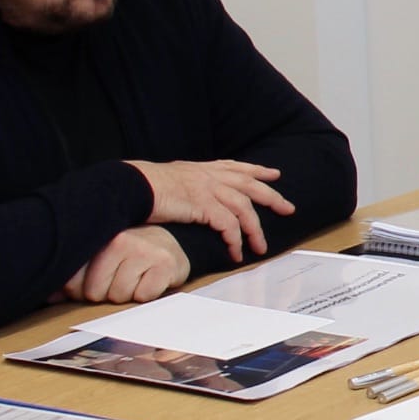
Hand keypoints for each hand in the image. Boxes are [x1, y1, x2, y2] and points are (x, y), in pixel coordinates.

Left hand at [64, 225, 189, 304]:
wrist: (172, 243)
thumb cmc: (129, 255)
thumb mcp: (100, 260)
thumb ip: (74, 277)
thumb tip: (49, 296)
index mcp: (96, 237)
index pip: (72, 281)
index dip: (81, 291)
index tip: (96, 281)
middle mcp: (119, 240)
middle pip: (95, 293)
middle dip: (106, 294)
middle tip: (120, 279)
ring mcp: (143, 250)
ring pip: (119, 296)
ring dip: (127, 295)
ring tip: (136, 278)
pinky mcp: (165, 264)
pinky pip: (143, 296)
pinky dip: (147, 295)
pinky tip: (151, 279)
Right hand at [128, 158, 294, 262]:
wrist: (130, 185)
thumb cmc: (142, 186)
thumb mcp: (170, 179)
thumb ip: (186, 185)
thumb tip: (189, 196)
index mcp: (201, 169)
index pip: (236, 167)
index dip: (257, 170)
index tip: (273, 173)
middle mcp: (209, 176)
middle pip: (250, 185)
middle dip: (271, 196)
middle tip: (288, 208)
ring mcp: (207, 189)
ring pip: (244, 208)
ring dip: (255, 230)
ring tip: (260, 247)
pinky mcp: (203, 205)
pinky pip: (228, 225)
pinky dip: (235, 240)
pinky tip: (236, 252)